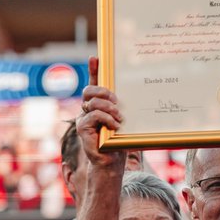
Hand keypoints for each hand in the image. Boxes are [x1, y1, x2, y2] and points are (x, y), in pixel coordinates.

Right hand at [78, 56, 126, 171]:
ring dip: (110, 109)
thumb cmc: (118, 142)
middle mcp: (87, 109)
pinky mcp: (82, 128)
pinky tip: (115, 126)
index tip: (96, 57)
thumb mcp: (124, 122)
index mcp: (97, 105)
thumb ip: (123, 110)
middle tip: (117, 102)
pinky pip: (94, 115)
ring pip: (93, 102)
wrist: (111, 162)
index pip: (94, 84)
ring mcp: (82, 118)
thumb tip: (138, 94)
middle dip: (105, 91)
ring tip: (120, 119)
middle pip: (90, 90)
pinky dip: (107, 119)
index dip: (93, 70)